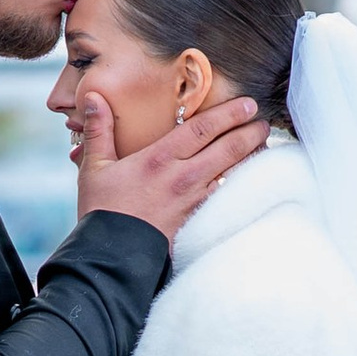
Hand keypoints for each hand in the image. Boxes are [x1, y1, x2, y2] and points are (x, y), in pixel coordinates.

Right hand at [73, 92, 267, 240]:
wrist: (112, 257)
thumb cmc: (102, 212)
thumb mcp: (95, 168)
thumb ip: (99, 130)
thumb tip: (92, 97)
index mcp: (159, 159)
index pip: (203, 128)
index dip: (229, 113)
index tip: (247, 104)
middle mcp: (183, 177)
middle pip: (228, 148)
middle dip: (250, 132)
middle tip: (264, 121)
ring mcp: (193, 201)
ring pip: (233, 173)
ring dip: (251, 157)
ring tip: (263, 145)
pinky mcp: (197, 220)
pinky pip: (226, 197)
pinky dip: (241, 184)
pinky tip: (250, 178)